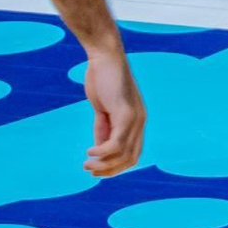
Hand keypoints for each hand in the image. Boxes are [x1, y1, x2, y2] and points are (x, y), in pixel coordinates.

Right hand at [80, 39, 145, 175]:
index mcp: (137, 120)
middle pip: (130, 159)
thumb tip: (100, 150)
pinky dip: (102, 152)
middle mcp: (140, 121)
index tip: (97, 169)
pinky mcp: (125, 113)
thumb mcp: (104, 109)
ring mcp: (135, 117)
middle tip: (90, 170)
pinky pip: (116, 143)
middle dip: (110, 170)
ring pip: (123, 154)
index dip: (116, 167)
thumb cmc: (103, 79)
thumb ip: (105, 128)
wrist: (105, 56)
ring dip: (103, 164)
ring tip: (87, 164)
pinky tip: (90, 151)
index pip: (133, 154)